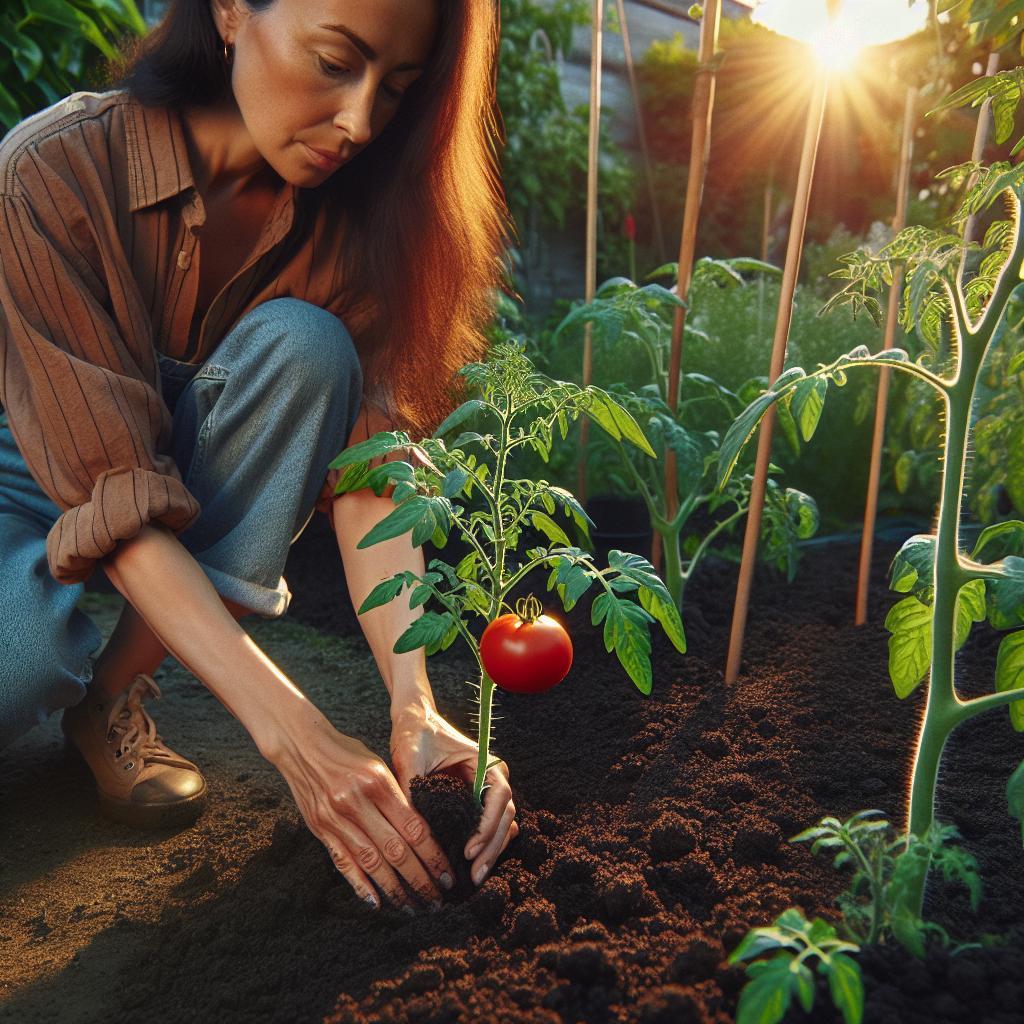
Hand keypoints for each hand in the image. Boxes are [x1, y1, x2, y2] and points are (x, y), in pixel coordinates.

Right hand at [270, 710, 454, 911]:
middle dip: (419, 879)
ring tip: (412, 907)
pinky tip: (376, 901)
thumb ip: (398, 795)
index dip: (433, 856)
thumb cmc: (347, 752)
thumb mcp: (378, 764)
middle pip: (395, 850)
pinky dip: (360, 884)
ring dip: (394, 889)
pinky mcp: (319, 829)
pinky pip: (342, 862)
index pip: (413, 827)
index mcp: (378, 782)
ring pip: (371, 862)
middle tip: (437, 901)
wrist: (301, 745)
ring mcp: (335, 818)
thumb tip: (423, 831)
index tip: (448, 875)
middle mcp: (356, 802)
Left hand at [389, 703, 518, 886]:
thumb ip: (411, 787)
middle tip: (474, 876)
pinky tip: (472, 866)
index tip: (468, 849)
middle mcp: (492, 775)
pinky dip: (485, 846)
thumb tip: (410, 827)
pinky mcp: (475, 799)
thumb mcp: (409, 757)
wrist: (415, 720)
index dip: (488, 826)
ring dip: (491, 851)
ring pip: (502, 825)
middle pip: (505, 816)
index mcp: (484, 761)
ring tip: (473, 877)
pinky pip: (489, 826)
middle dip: (492, 848)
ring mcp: (486, 789)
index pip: (499, 796)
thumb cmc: (414, 734)